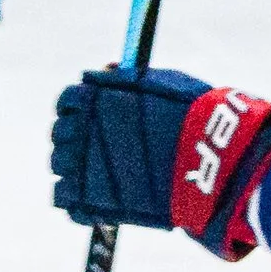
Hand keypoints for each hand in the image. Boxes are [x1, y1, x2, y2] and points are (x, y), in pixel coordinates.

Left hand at [52, 66, 270, 260]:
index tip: (94, 115)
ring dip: (75, 166)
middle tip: (103, 146)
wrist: (210, 160)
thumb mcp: (161, 82)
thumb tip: (105, 69)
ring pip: (60, 166)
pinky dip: (76, 199)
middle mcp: (79, 132)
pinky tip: (97, 195)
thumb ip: (126, 78)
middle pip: (60, 134)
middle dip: (76, 137)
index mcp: (92, 99)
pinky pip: (65, 200)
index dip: (79, 108)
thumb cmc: (192, 116)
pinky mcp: (91, 202)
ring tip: (103, 171)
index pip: (67, 101)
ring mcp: (81, 169)